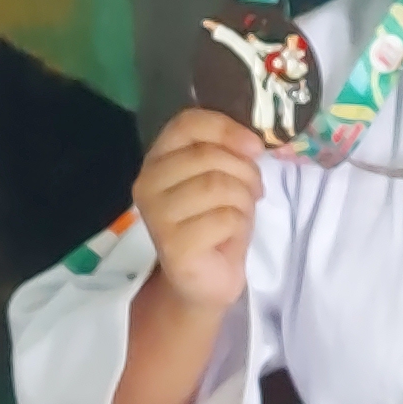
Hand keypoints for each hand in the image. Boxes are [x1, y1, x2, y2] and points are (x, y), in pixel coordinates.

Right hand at [130, 109, 268, 316]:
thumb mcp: (224, 177)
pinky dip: (239, 226)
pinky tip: (229, 238)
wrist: (204, 280)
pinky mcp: (172, 245)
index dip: (226, 128)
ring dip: (243, 201)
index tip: (255, 147)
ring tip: (240, 214)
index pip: (187, 123)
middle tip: (252, 193)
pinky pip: (224, 218)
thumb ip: (229, 152)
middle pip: (208, 156)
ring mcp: (156, 215)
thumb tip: (252, 142)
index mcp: (158, 158)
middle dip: (244, 173)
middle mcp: (148, 182)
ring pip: (218, 186)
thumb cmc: (214, 222)